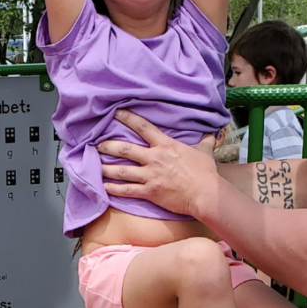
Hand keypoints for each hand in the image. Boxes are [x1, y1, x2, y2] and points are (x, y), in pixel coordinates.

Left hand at [98, 109, 217, 216]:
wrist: (206, 194)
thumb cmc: (206, 173)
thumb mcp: (205, 152)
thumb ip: (204, 142)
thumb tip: (212, 133)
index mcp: (166, 145)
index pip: (143, 127)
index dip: (128, 118)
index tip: (116, 113)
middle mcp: (155, 158)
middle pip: (125, 149)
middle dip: (108, 146)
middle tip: (96, 144)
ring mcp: (151, 175)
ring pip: (122, 170)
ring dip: (106, 168)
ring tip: (95, 166)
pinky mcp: (150, 192)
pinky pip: (127, 190)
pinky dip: (114, 189)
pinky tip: (104, 187)